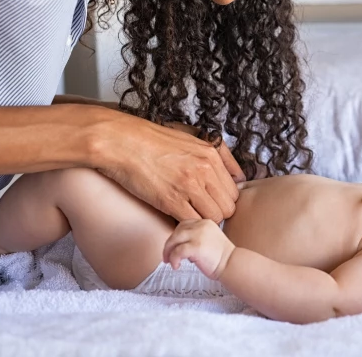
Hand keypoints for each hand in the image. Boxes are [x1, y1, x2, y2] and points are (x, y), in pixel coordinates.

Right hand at [94, 112, 246, 223]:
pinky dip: (187, 223)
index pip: (235, 190)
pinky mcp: (170, 200)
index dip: (223, 199)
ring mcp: (188, 186)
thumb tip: (239, 175)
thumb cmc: (153, 141)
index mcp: (211, 154)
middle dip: (216, 212)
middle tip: (200, 209)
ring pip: (213, 218)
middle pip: (228, 207)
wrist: (122, 142)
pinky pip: (192, 222)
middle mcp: (204, 170)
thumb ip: (218, 154)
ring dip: (202, 220)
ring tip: (188, 212)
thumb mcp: (192, 138)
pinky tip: (176, 215)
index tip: (211, 200)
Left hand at [163, 219, 235, 279]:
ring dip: (168, 251)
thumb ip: (195, 238)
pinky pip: (178, 251)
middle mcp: (201, 225)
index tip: (174, 247)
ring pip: (174, 239)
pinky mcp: (196, 247)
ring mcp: (199, 235)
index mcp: (205, 222)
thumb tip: (179, 246)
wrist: (231, 264)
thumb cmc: (220, 256)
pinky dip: (174, 259)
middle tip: (167, 257)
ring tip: (169, 262)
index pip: (184, 224)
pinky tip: (176, 266)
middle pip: (177, 231)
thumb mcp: (209, 239)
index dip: (176, 236)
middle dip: (169, 244)